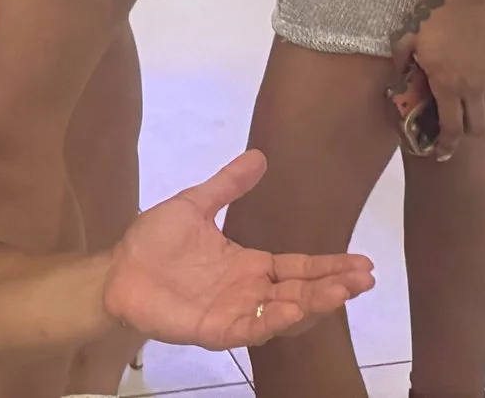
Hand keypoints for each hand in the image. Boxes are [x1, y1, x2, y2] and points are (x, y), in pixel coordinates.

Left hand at [104, 152, 374, 348]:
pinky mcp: (216, 329)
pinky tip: (294, 308)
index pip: (299, 267)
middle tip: (365, 279)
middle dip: (334, 286)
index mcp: (249, 264)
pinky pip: (251, 328)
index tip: (363, 262)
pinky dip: (274, 320)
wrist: (118, 270)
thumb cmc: (155, 241)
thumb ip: (227, 185)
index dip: (329, 265)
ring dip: (313, 304)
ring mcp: (235, 312)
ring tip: (340, 291)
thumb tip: (260, 155)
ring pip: (283, 313)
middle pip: (301, 291)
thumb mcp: (195, 205)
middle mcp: (249, 291)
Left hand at [395, 0, 484, 160]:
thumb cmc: (434, 14)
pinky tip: (481, 87)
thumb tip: (396, 78)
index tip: (441, 153)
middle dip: (465, 134)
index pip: (451, 129)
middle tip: (453, 129)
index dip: (447, 146)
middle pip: (477, 127)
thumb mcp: (408, 38)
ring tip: (466, 108)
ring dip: (479, 115)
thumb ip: (402, 62)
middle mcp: (473, 88)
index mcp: (447, 86)